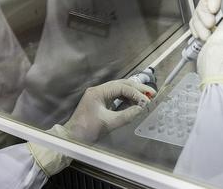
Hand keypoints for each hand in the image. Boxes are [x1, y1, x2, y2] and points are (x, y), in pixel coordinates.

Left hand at [28, 80, 153, 176]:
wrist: (72, 138)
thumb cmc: (86, 130)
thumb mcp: (109, 123)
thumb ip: (126, 115)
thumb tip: (141, 109)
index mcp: (98, 92)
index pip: (121, 87)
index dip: (136, 93)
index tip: (147, 100)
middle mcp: (98, 90)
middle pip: (121, 84)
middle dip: (136, 88)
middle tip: (151, 93)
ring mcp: (98, 95)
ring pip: (119, 89)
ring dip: (132, 93)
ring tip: (145, 97)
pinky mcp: (100, 102)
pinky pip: (115, 96)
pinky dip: (126, 98)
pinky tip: (134, 102)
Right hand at [192, 0, 222, 87]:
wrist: (220, 63)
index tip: (214, 8)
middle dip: (206, 11)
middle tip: (210, 23)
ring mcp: (219, 23)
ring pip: (201, 10)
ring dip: (201, 22)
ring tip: (206, 34)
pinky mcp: (207, 31)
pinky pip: (196, 21)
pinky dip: (197, 28)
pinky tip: (202, 37)